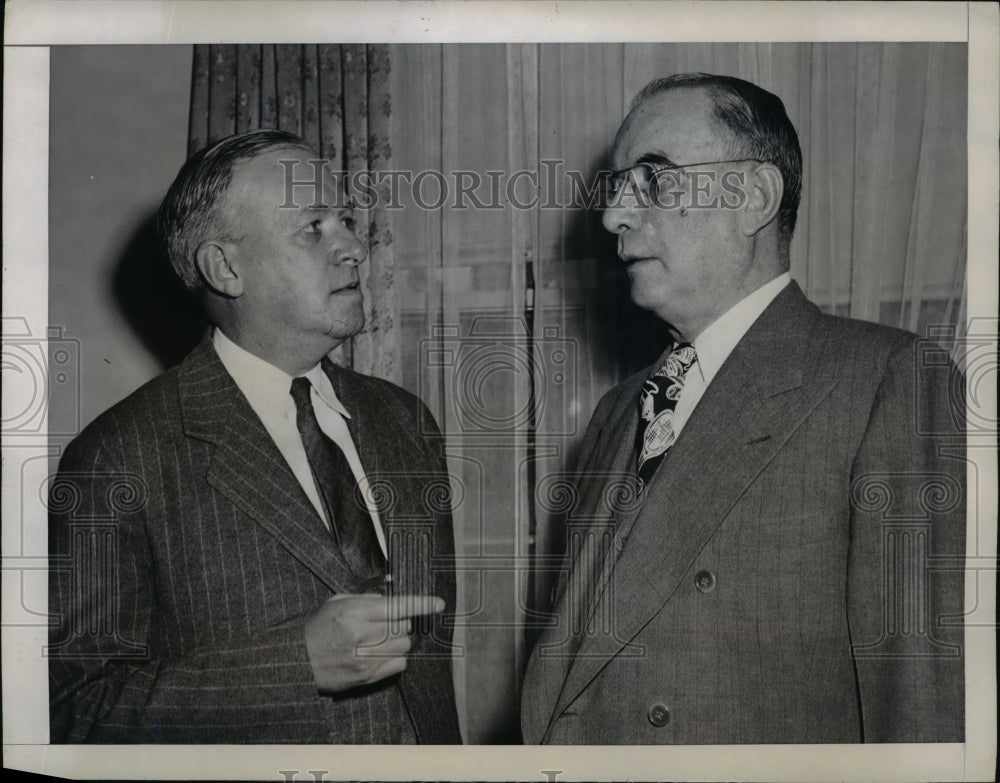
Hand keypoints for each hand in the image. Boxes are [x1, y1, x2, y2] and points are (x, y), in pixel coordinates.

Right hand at [303, 593, 443, 693]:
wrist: (297, 660)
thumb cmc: (318, 627)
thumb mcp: (337, 602)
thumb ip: (367, 598)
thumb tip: (393, 597)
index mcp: (355, 612)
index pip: (397, 606)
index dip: (422, 604)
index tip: (439, 604)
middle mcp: (363, 634)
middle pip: (403, 626)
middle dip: (399, 623)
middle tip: (384, 625)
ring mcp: (366, 658)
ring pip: (404, 645)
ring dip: (397, 641)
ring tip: (379, 640)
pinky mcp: (367, 676)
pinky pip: (399, 664)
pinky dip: (396, 658)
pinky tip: (381, 654)